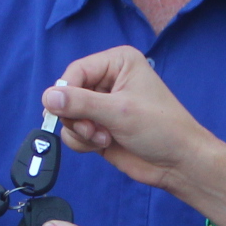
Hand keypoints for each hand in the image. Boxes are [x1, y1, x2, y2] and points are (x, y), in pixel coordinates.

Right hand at [44, 46, 216, 187]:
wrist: (178, 163)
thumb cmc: (161, 129)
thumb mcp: (119, 111)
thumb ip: (80, 103)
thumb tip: (47, 97)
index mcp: (118, 62)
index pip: (76, 71)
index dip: (67, 92)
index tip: (65, 111)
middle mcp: (109, 80)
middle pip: (68, 94)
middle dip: (77, 116)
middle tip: (94, 129)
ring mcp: (103, 105)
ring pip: (68, 115)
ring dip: (80, 130)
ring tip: (103, 137)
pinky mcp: (99, 127)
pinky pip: (73, 132)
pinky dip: (82, 141)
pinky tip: (103, 144)